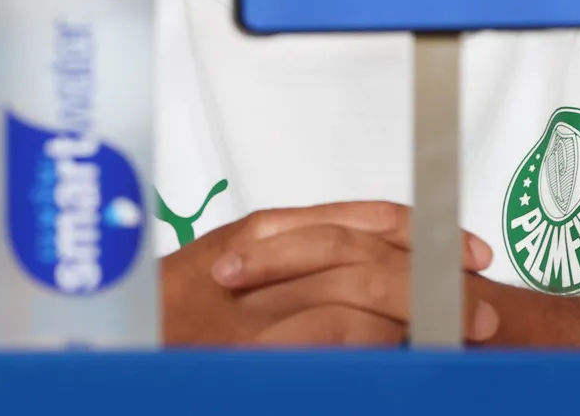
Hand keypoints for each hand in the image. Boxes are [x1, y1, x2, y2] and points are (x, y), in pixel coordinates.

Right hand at [161, 200, 495, 345]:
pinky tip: (400, 351)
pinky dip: (372, 344)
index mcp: (249, 240)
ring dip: (416, 311)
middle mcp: (248, 271)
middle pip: (357, 255)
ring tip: (459, 329)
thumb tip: (372, 266)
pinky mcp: (247, 358)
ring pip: (350, 298)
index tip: (463, 247)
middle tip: (477, 300)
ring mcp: (244, 321)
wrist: (101, 351)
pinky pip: (327, 341)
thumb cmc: (161, 325)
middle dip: (430, 274)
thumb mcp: (223, 278)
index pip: (350, 221)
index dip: (417, 231)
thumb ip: (288, 266)